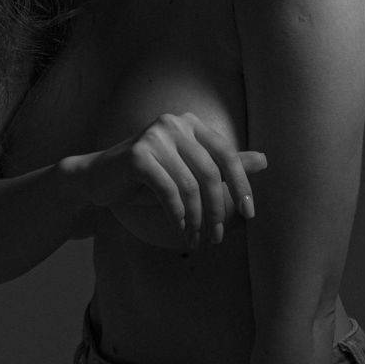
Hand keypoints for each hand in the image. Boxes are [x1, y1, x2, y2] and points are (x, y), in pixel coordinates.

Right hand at [66, 112, 266, 252]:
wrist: (99, 179)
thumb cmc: (147, 178)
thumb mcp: (188, 171)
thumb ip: (223, 165)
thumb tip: (265, 160)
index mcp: (191, 123)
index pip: (227, 153)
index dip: (242, 185)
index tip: (249, 215)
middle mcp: (174, 123)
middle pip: (210, 172)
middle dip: (218, 210)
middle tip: (217, 237)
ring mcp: (154, 136)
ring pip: (190, 186)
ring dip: (197, 219)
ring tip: (197, 240)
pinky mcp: (137, 155)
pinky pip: (168, 192)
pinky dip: (177, 216)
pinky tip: (180, 230)